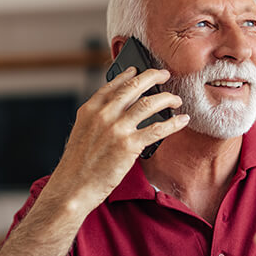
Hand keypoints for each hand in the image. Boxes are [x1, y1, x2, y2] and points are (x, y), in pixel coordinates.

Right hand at [43, 67, 188, 215]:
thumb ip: (98, 119)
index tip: (138, 69)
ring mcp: (117, 129)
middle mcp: (104, 115)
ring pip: (149, 104)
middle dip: (153, 77)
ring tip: (175, 99)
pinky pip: (157, 129)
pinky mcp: (129, 145)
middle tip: (164, 75)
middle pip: (134, 87)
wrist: (73, 186)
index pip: (112, 84)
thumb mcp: (82, 133)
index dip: (128, 75)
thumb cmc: (77, 165)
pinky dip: (173, 123)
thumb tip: (120, 111)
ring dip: (166, 99)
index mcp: (90, 110)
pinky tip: (182, 120)